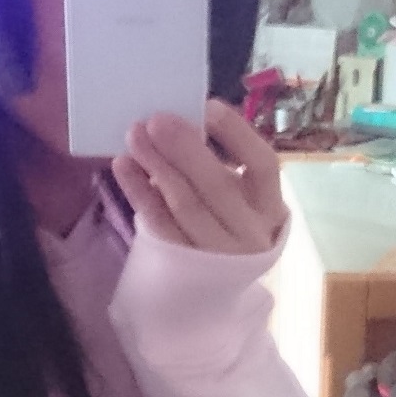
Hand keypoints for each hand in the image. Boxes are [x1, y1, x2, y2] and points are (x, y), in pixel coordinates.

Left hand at [111, 101, 286, 254]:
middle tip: (157, 120)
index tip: (208, 106)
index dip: (237, 134)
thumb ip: (220, 165)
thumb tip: (184, 122)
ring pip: (185, 205)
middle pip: (217, 186)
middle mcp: (250, 233)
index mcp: (271, 207)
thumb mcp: (240, 198)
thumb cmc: (227, 224)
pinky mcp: (183, 267)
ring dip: (157, 166)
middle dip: (185, 149)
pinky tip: (124, 166)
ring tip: (135, 136)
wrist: (216, 290)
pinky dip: (140, 193)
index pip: (263, 164)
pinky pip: (158, 224)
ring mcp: (216, 255)